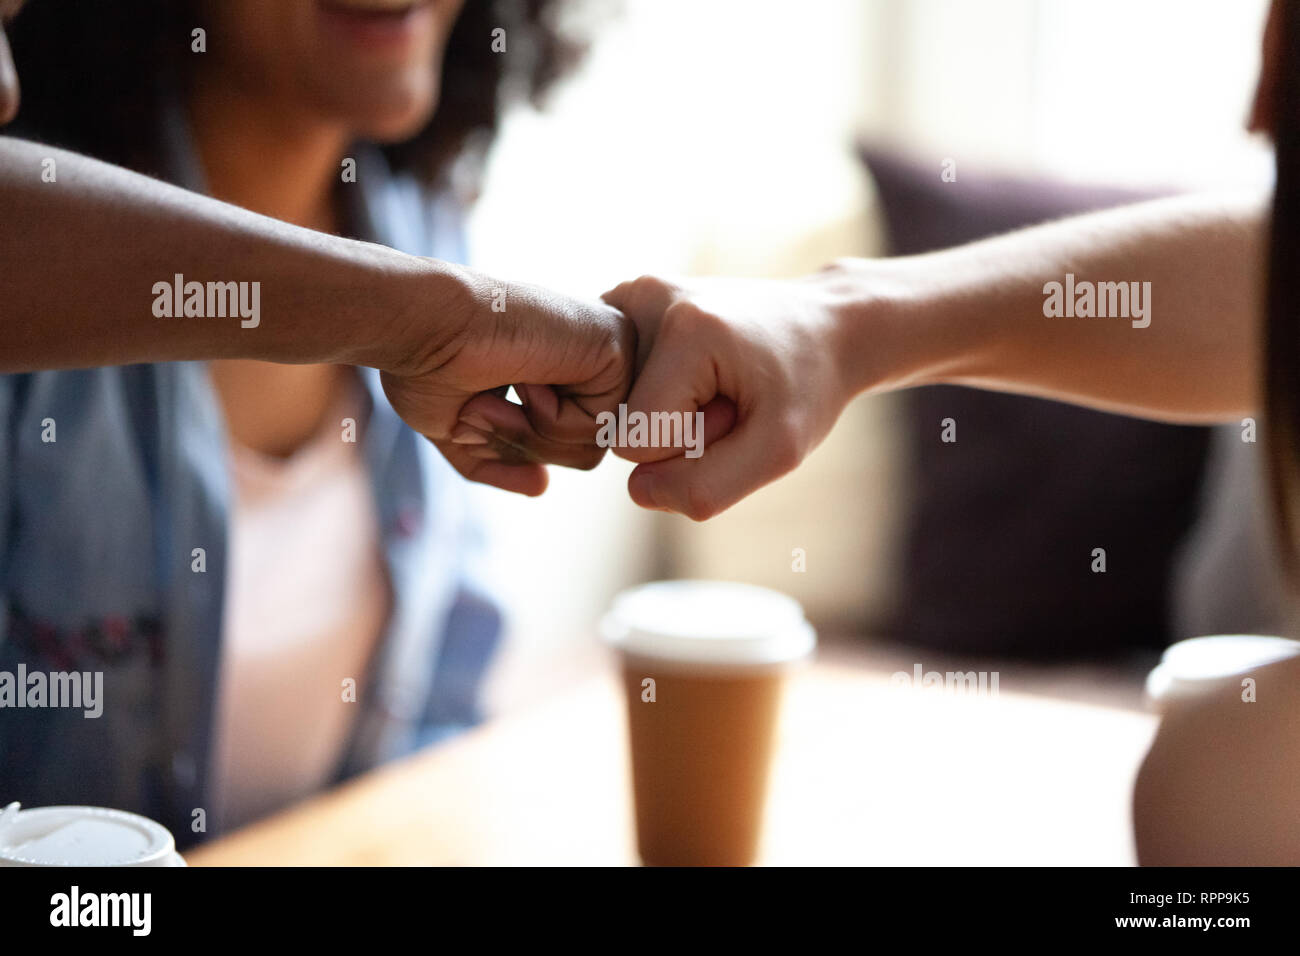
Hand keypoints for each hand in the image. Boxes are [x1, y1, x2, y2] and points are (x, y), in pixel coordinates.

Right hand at [380, 263, 634, 495]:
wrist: (420, 326)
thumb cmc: (428, 366)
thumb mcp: (460, 429)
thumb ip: (501, 459)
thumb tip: (541, 486)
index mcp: (563, 365)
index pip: (567, 444)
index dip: (516, 444)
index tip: (476, 403)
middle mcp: (592, 354)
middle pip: (585, 451)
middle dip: (526, 445)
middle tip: (483, 402)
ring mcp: (610, 349)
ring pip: (592, 447)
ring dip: (532, 434)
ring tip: (500, 388)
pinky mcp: (617, 348)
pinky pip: (597, 429)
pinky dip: (549, 419)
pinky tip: (524, 377)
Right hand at [601, 269, 862, 519]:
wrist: (826, 324)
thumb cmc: (808, 385)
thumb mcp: (779, 451)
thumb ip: (707, 487)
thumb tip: (637, 490)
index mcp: (684, 329)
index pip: (636, 444)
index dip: (688, 449)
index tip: (736, 413)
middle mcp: (645, 297)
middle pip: (623, 422)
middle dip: (677, 427)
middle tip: (732, 396)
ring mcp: (632, 292)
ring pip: (617, 401)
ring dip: (668, 408)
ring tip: (719, 381)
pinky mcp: (627, 298)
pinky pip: (617, 378)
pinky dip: (654, 387)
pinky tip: (695, 369)